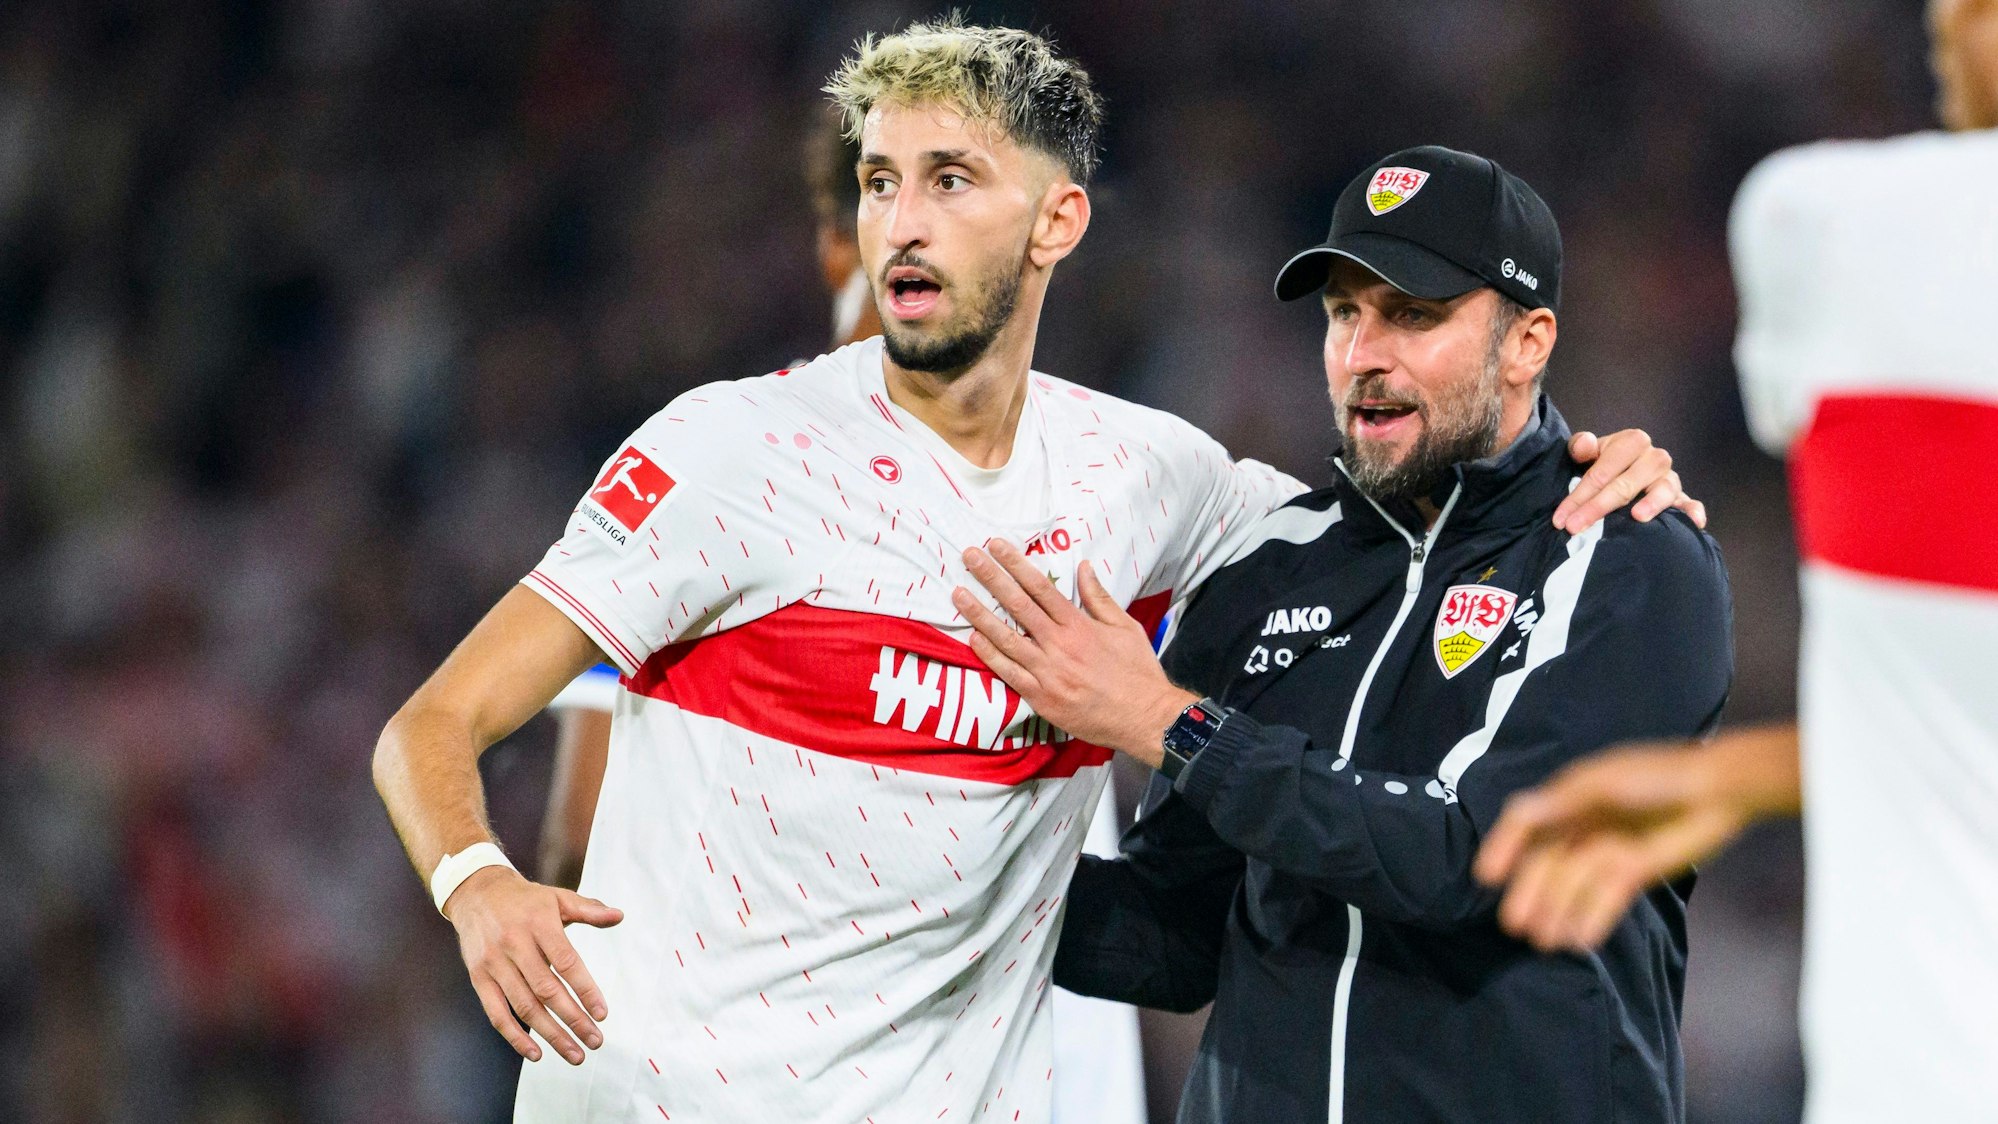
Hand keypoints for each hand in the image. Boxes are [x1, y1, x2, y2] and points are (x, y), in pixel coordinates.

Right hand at [445, 865, 623, 1063]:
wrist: (476, 892)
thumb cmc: (525, 900)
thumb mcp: (558, 897)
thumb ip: (589, 909)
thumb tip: (619, 916)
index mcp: (539, 924)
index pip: (566, 962)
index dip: (585, 990)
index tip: (602, 1014)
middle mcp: (515, 944)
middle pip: (547, 990)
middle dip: (573, 1020)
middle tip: (595, 1041)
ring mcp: (494, 963)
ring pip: (524, 1006)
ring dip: (551, 1035)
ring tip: (574, 1053)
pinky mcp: (478, 977)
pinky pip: (496, 1013)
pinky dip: (515, 1036)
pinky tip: (536, 1052)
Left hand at [951, 539, 1195, 767]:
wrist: (1144, 718)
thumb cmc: (1137, 672)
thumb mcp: (1125, 627)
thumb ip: (1099, 598)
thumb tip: (1084, 567)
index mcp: (1079, 625)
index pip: (1040, 587)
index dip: (1016, 564)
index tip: (996, 546)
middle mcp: (1060, 645)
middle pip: (1018, 605)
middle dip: (991, 578)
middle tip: (969, 557)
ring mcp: (1048, 672)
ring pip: (1006, 638)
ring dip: (979, 614)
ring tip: (958, 594)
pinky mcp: (1041, 698)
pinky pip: (1009, 673)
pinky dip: (990, 655)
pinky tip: (973, 638)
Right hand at [1472, 740, 1750, 952]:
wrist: (1717, 790)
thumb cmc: (1656, 775)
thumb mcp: (1602, 784)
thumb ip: (1560, 803)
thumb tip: (1517, 813)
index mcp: (1569, 797)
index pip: (1527, 825)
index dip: (1504, 848)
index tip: (1486, 877)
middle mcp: (1581, 826)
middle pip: (1547, 865)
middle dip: (1531, 895)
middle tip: (1515, 926)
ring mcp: (1606, 850)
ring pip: (1573, 888)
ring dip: (1558, 913)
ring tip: (1545, 943)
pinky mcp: (1632, 872)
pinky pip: (1605, 900)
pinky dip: (1592, 919)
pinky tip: (1579, 940)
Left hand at [1555, 429, 1706, 532]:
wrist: (1625, 466)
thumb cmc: (1604, 461)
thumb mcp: (1589, 451)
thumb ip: (1582, 446)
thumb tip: (1585, 444)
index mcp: (1632, 441)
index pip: (1602, 471)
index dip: (1579, 495)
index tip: (1561, 519)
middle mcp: (1654, 458)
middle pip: (1626, 484)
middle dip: (1598, 507)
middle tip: (1576, 527)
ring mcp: (1669, 477)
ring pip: (1664, 489)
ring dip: (1652, 502)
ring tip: (1638, 516)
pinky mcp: (1681, 496)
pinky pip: (1690, 502)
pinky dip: (1693, 511)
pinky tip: (1694, 522)